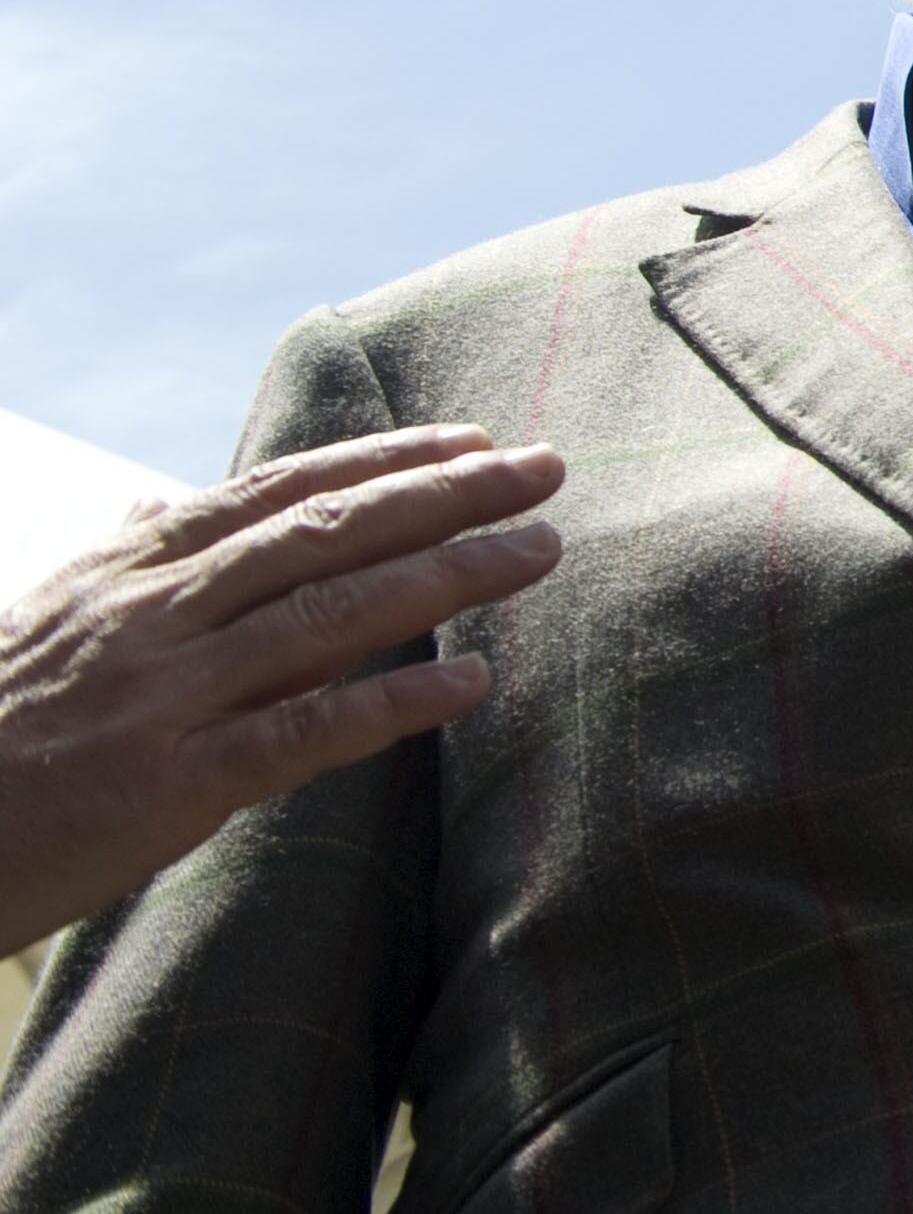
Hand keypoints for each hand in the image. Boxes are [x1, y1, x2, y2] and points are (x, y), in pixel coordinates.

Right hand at [0, 423, 564, 955]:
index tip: (478, 438)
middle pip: (325, 531)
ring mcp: (161, 698)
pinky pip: (301, 733)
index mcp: (130, 564)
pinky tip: (473, 683)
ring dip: (450, 577)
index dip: (387, 459)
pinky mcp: (165, 787)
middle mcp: (153, 614)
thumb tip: (152, 493)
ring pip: (331, 615)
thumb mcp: (44, 613)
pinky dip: (392, 702)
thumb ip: (119, 555)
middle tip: (550, 465)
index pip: (281, 488)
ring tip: (543, 550)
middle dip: (448, 494)